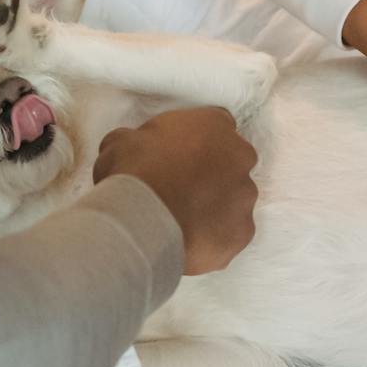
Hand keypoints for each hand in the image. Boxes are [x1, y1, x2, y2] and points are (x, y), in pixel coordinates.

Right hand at [92, 106, 258, 274]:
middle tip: (180, 189)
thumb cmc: (133, 171)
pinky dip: (212, 237)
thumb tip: (132, 148)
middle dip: (211, 174)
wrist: (142, 221)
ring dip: (214, 207)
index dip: (195, 142)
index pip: (215, 126)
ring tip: (181, 220)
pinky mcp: (241, 234)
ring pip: (234, 201)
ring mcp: (245, 198)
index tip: (177, 156)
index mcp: (214, 125)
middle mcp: (240, 158)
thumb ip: (139, 140)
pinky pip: (229, 234)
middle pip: (230, 164)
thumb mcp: (121, 141)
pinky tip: (187, 241)